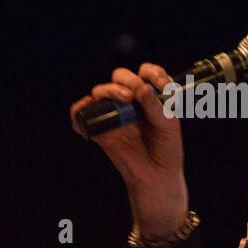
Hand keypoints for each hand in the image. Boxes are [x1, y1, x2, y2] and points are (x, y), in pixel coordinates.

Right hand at [70, 62, 189, 238]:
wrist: (157, 176)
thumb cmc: (166, 150)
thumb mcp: (169, 125)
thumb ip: (156, 106)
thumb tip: (140, 88)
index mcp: (150, 97)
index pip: (146, 72)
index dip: (152, 72)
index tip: (161, 85)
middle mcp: (130, 102)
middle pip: (120, 76)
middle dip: (126, 80)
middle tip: (134, 94)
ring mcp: (113, 115)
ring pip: (100, 91)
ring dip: (109, 90)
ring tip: (124, 100)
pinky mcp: (100, 130)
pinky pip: (81, 115)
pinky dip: (79, 110)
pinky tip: (89, 108)